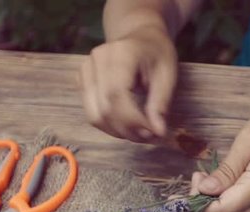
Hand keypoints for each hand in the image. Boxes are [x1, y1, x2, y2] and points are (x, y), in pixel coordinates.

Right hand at [79, 26, 176, 142]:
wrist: (139, 36)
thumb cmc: (157, 54)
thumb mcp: (168, 76)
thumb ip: (160, 104)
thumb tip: (157, 133)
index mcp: (120, 54)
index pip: (117, 95)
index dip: (133, 121)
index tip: (153, 134)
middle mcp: (96, 60)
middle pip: (104, 109)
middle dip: (128, 131)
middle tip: (150, 137)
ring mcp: (85, 70)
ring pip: (94, 116)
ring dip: (118, 132)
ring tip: (140, 132)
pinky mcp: (81, 81)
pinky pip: (92, 113)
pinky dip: (110, 126)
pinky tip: (127, 124)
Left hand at [191, 101, 249, 211]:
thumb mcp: (249, 139)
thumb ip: (227, 169)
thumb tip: (205, 190)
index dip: (199, 203)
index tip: (195, 179)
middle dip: (203, 210)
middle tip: (198, 181)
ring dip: (213, 209)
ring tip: (208, 180)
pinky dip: (225, 205)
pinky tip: (222, 183)